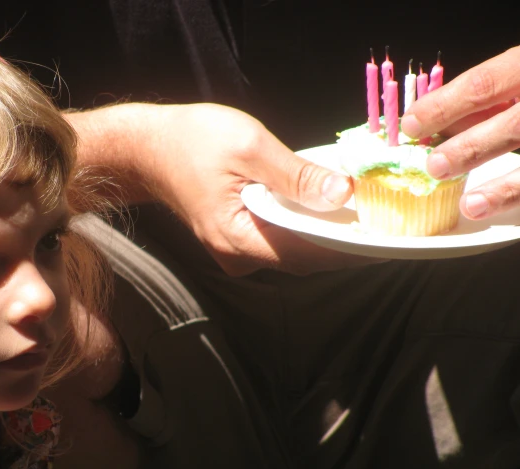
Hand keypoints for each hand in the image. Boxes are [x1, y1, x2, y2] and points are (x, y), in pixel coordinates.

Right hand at [70, 103, 373, 275]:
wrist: (148, 149)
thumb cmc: (192, 141)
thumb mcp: (248, 147)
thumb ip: (295, 175)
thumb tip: (341, 194)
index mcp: (238, 239)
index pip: (308, 253)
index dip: (352, 246)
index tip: (390, 236)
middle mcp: (238, 257)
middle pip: (305, 258)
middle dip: (346, 242)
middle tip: (388, 222)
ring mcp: (237, 252)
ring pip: (295, 252)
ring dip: (329, 236)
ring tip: (367, 216)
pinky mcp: (238, 241)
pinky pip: (282, 242)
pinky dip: (309, 229)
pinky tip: (330, 211)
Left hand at [401, 46, 519, 219]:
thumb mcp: (509, 83)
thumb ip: (479, 104)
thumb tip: (433, 129)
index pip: (484, 84)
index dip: (444, 106)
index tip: (411, 125)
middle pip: (514, 123)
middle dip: (470, 147)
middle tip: (434, 167)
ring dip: (503, 186)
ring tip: (470, 204)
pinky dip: (513, 195)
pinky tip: (486, 209)